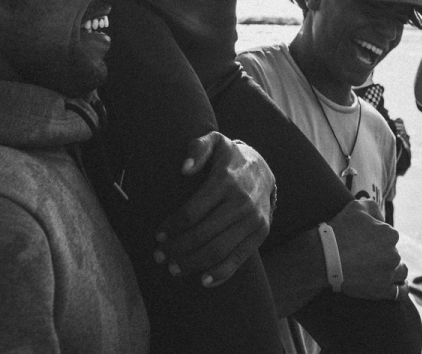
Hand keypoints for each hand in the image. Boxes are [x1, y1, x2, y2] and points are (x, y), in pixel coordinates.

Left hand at [154, 133, 273, 286]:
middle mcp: (241, 201)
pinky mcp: (261, 232)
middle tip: (159, 256)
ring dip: (193, 264)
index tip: (158, 234)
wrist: (264, 168)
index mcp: (225, 180)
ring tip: (173, 269)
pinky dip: (221, 274)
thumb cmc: (229, 158)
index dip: (173, 225)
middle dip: (178, 248)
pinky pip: (239, 258)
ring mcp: (253, 219)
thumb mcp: (215, 141)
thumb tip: (184, 169)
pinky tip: (203, 280)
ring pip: (219, 250)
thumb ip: (198, 148)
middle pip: (203, 234)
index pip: (193, 210)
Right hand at [329, 200, 407, 299]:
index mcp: (390, 234)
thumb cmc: (340, 230)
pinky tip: (399, 287)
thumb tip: (380, 217)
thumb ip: (373, 207)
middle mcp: (394, 254)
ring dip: (395, 270)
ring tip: (385, 271)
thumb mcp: (356, 206)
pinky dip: (401, 289)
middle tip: (369, 256)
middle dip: (384, 254)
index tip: (368, 241)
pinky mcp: (383, 291)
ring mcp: (389, 274)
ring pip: (400, 272)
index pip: (390, 236)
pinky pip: (400, 292)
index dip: (379, 238)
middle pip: (394, 254)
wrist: (326, 257)